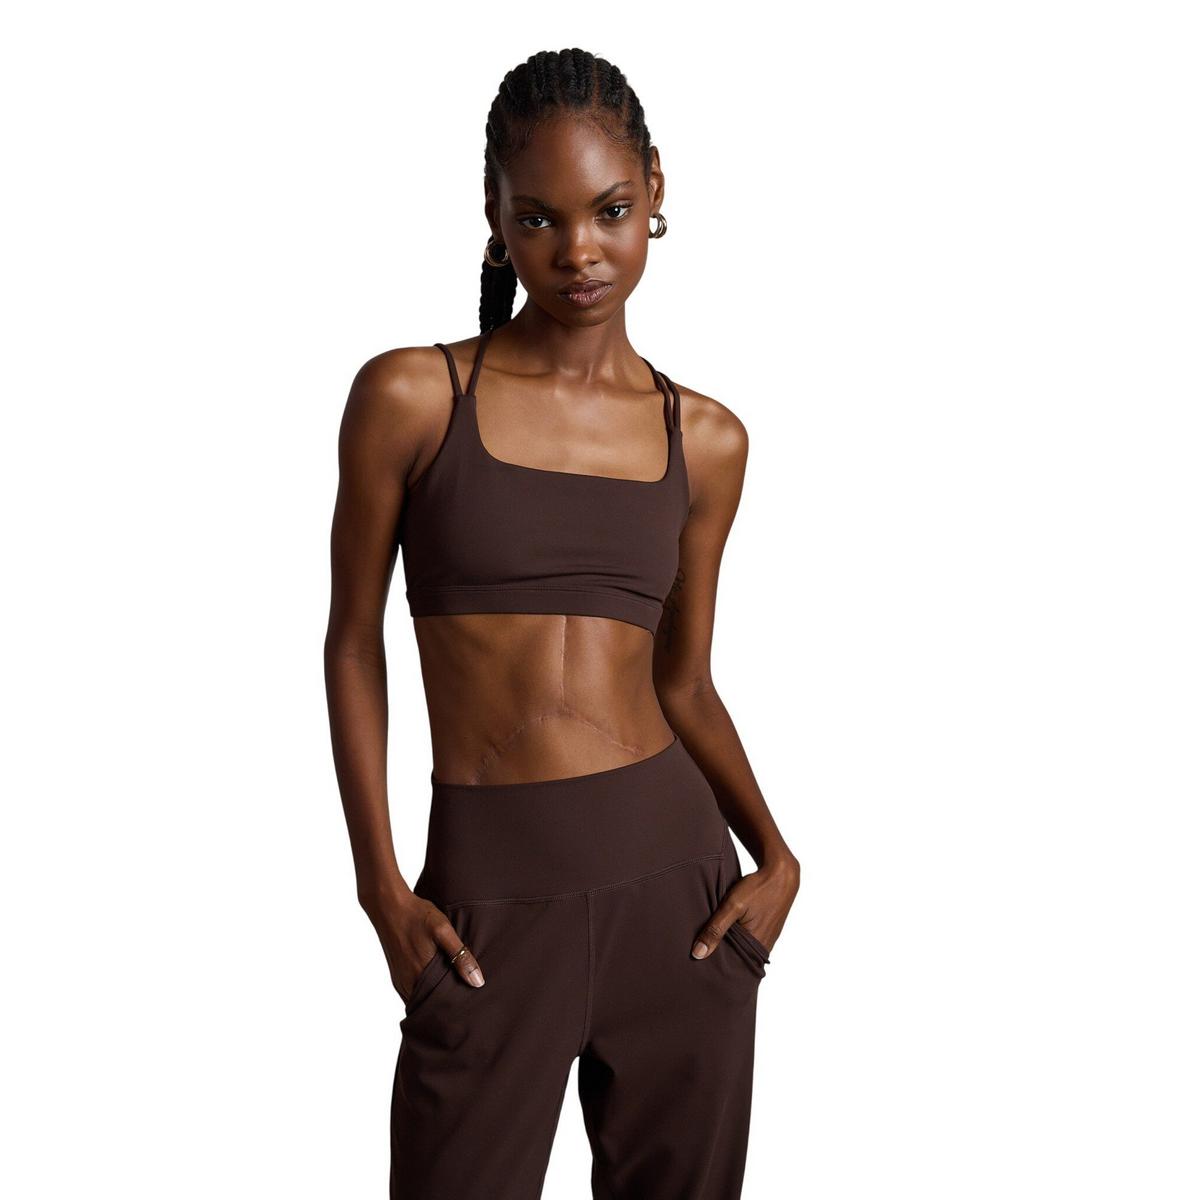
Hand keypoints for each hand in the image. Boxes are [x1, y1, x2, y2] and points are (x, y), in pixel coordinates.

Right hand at [364, 891, 485, 998]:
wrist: (388, 905)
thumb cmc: (417, 915)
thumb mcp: (443, 930)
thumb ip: (460, 956)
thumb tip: (477, 982)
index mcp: (420, 976)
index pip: (441, 1006)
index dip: (455, 1007)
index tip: (470, 1007)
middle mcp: (407, 983)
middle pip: (430, 1006)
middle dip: (446, 1006)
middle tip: (465, 1001)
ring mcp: (399, 980)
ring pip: (420, 1000)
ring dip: (434, 999)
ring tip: (454, 992)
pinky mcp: (396, 975)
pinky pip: (412, 992)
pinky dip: (424, 991)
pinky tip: (437, 981)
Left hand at [691, 854, 800, 958]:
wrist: (781, 872)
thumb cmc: (758, 888)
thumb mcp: (732, 906)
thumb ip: (715, 930)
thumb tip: (697, 954)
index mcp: (756, 946)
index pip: (732, 966)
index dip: (716, 965)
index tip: (699, 965)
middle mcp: (764, 946)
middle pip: (737, 958)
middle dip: (721, 956)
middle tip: (701, 954)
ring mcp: (768, 937)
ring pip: (743, 947)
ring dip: (729, 944)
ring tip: (711, 942)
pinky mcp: (768, 928)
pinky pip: (750, 938)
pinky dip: (738, 936)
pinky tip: (727, 930)